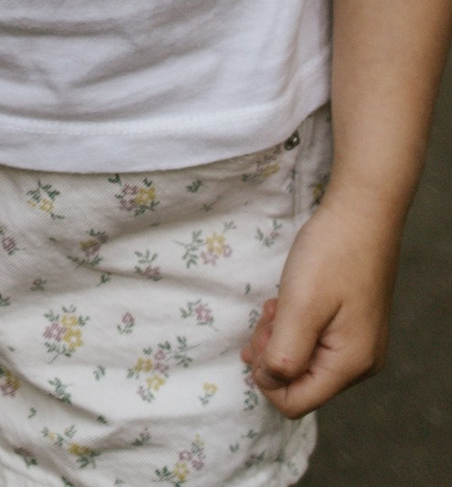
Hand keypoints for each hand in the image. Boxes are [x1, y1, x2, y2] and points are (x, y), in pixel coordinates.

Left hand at [243, 186, 401, 416]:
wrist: (360, 217)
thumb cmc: (330, 257)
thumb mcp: (299, 305)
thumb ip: (284, 351)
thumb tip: (270, 383)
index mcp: (349, 365)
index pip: (294, 402)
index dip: (266, 377)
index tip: (259, 336)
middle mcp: (358, 365)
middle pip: (298, 383)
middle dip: (271, 354)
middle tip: (268, 315)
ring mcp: (358, 348)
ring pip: (303, 363)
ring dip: (279, 338)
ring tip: (277, 305)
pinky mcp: (352, 330)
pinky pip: (313, 345)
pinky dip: (293, 328)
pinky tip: (288, 302)